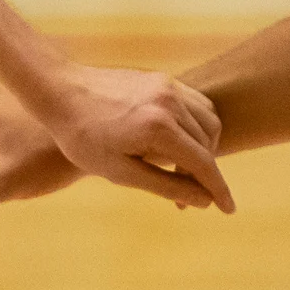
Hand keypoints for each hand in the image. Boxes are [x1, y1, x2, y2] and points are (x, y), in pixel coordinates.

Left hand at [32, 65, 231, 212]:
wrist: (60, 92)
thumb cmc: (83, 138)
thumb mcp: (120, 172)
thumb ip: (166, 187)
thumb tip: (204, 201)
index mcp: (159, 128)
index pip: (203, 164)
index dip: (219, 190)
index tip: (229, 210)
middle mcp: (170, 102)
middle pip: (208, 144)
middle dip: (204, 172)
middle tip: (185, 196)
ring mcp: (168, 86)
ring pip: (208, 121)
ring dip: (204, 148)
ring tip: (182, 169)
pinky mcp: (163, 78)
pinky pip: (196, 104)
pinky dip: (196, 126)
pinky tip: (178, 142)